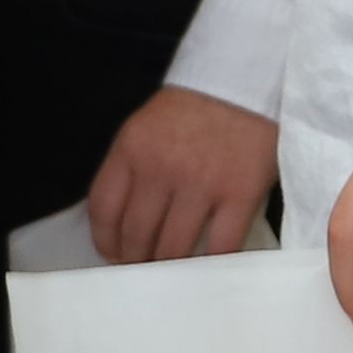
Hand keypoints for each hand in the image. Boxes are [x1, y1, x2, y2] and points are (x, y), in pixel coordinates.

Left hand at [86, 84, 278, 263]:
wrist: (249, 80)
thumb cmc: (197, 107)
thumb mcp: (147, 127)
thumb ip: (132, 168)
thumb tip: (124, 221)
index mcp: (131, 149)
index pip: (103, 209)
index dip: (105, 241)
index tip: (113, 255)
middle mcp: (161, 169)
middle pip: (136, 235)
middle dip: (136, 260)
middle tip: (144, 270)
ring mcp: (202, 184)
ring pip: (173, 247)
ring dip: (169, 267)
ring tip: (173, 272)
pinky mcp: (241, 194)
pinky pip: (221, 246)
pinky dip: (212, 264)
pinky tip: (209, 267)